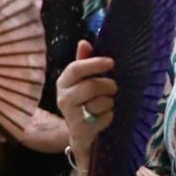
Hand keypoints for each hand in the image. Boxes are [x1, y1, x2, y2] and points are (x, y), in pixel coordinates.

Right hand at [57, 40, 116, 161]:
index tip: (111, 62)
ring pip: (100, 103)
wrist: (80, 133)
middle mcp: (63, 98)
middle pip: (91, 86)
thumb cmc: (84, 101)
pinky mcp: (81, 130)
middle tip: (113, 87)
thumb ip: (84, 62)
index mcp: (63, 82)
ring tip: (106, 103)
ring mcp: (71, 116)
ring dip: (109, 102)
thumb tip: (84, 42)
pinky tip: (103, 117)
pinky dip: (109, 116)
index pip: (75, 69)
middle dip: (107, 86)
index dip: (94, 64)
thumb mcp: (82, 80)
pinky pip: (104, 117)